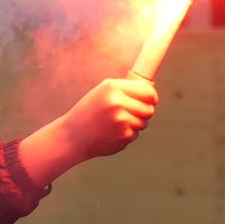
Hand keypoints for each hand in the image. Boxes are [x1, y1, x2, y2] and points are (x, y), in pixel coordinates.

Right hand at [18, 76, 157, 184]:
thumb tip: (150, 90)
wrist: (72, 136)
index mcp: (112, 88)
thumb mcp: (101, 92)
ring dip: (135, 124)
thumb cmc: (87, 113)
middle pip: (149, 109)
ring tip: (116, 123)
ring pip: (143, 122)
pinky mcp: (123, 136)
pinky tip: (111, 132)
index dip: (152, 97)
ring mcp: (121, 120)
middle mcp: (117, 102)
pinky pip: (135, 134)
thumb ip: (124, 89)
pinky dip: (126, 134)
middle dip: (144, 112)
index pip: (148, 92)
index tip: (151, 100)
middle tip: (131, 113)